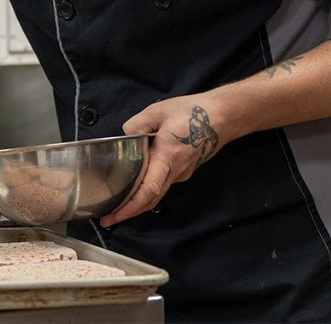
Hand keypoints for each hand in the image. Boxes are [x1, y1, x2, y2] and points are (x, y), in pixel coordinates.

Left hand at [99, 95, 222, 226]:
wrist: (223, 117)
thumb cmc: (192, 112)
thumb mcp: (158, 111)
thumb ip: (137, 124)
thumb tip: (126, 135)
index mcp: (167, 156)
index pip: (148, 189)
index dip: (130, 206)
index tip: (113, 215)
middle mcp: (176, 170)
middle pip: (150, 199)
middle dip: (128, 212)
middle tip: (107, 219)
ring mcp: (182, 173)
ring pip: (157, 194)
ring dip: (137, 204)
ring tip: (117, 206)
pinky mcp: (184, 170)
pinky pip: (163, 185)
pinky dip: (148, 192)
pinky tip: (136, 188)